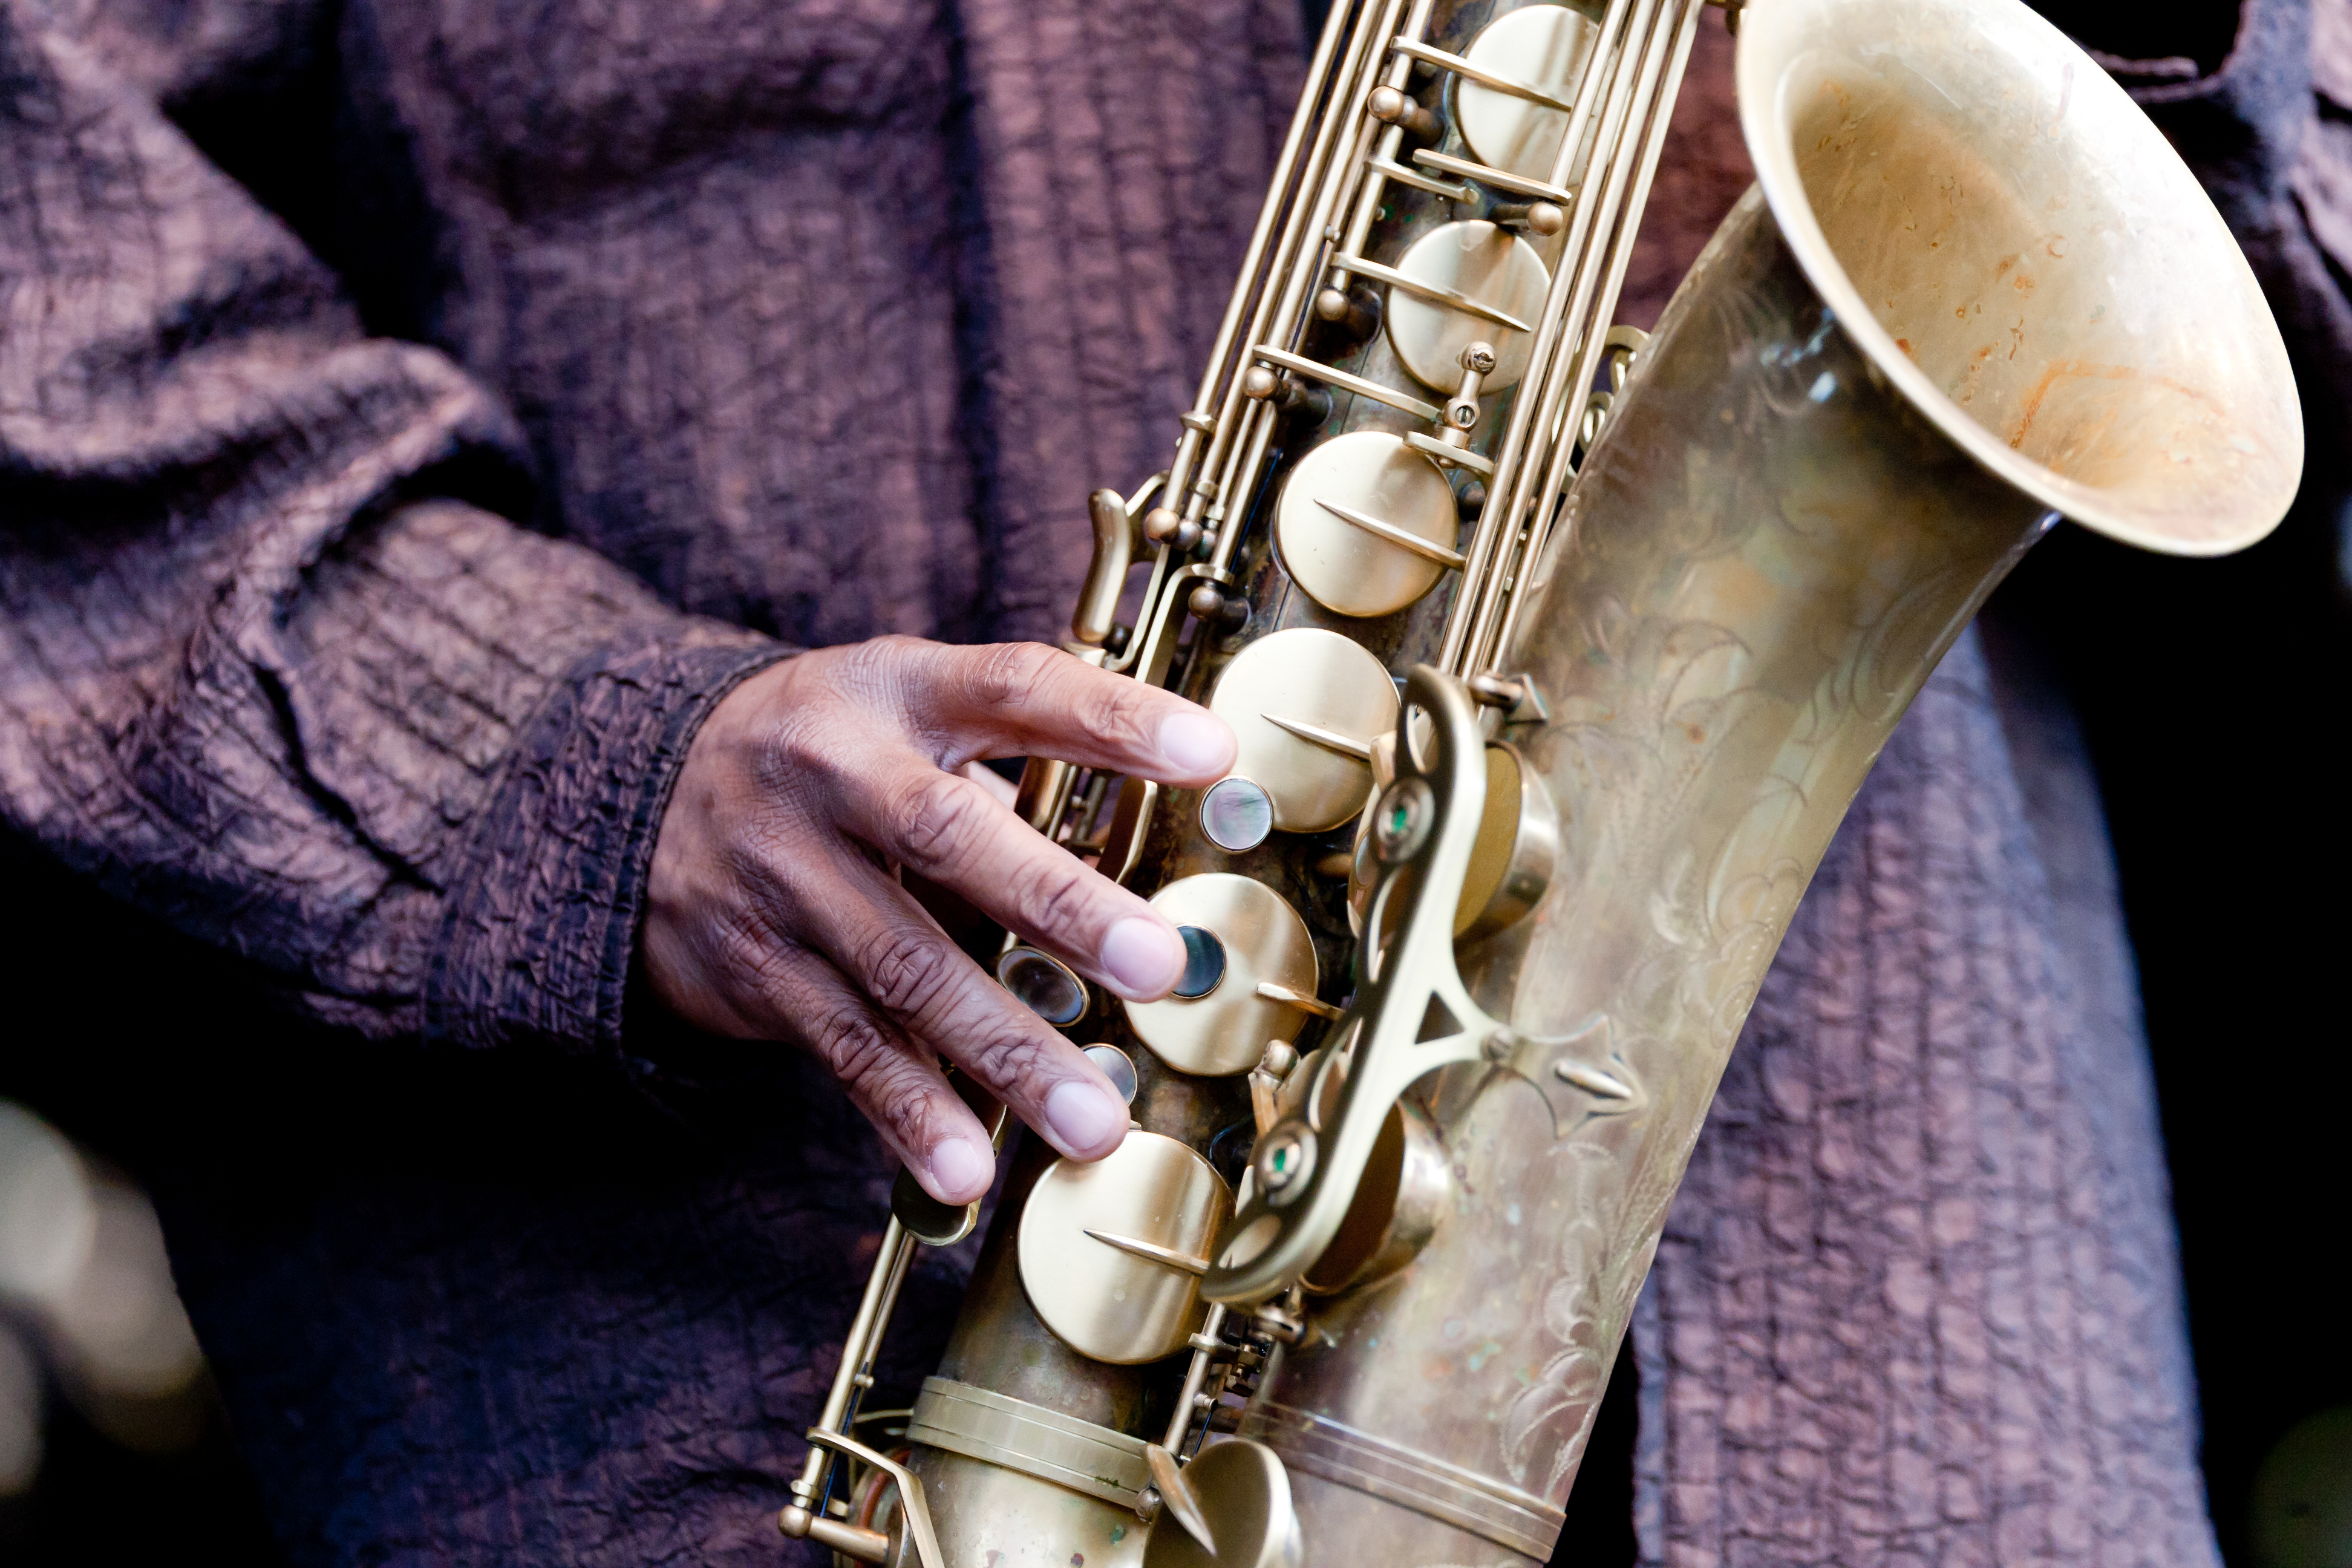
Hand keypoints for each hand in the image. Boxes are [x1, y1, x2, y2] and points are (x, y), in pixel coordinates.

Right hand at [643, 637, 1235, 1202]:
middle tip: (1156, 963)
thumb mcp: (906, 708)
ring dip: (1005, 1050)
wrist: (640, 796)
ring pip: (902, 967)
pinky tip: (965, 1165)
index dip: (1112, 717)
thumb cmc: (835, 753)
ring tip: (1093, 1119)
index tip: (1209, 756)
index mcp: (896, 690)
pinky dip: (907, 1109)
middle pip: (946, 833)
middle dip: (1057, 903)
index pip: (1015, 687)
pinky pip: (842, 1045)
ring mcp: (783, 873)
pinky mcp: (753, 965)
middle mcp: (831, 772)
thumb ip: (1017, 753)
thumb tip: (1178, 821)